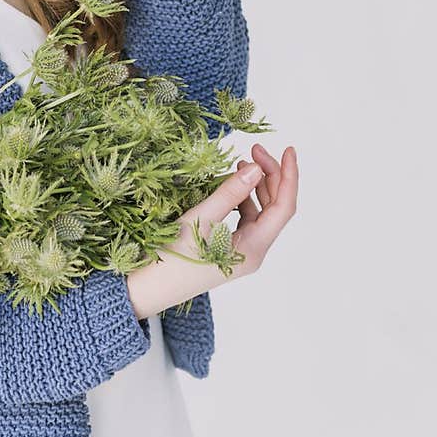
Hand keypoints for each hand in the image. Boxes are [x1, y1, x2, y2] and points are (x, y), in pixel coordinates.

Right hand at [125, 143, 298, 316]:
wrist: (148, 288)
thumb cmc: (173, 257)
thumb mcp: (201, 219)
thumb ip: (230, 193)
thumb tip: (255, 168)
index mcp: (253, 248)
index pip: (283, 207)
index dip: (288, 176)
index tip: (288, 150)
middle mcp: (253, 252)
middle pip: (274, 208)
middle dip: (269, 176)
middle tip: (253, 148)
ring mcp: (241, 252)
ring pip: (260, 213)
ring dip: (256, 186)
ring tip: (241, 161)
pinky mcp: (228, 249)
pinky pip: (245, 219)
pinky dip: (242, 198)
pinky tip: (230, 184)